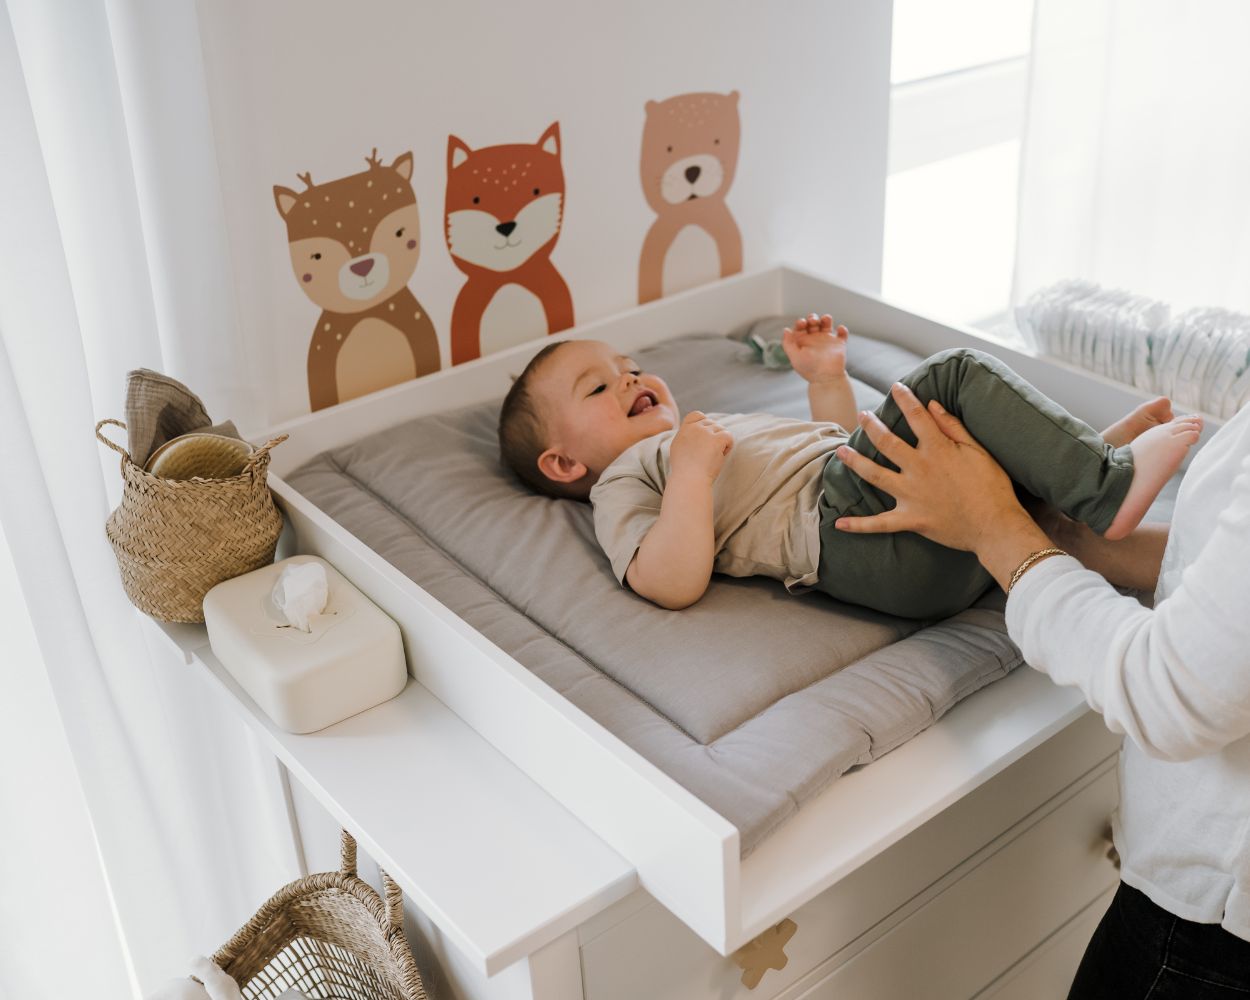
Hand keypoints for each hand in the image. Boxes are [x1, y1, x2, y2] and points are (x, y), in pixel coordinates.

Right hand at [671, 410, 732, 482]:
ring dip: (722, 443)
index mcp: (684, 430)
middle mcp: (694, 428)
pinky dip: (728, 446)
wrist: (689, 480)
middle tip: (710, 454)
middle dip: (715, 436)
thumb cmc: (685, 471)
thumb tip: (696, 432)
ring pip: (722, 430)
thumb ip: (686, 437)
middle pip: (712, 423)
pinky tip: (721, 456)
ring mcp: (705, 432)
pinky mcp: (717, 439)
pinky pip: (729, 436)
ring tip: (714, 457)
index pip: (697, 415)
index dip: (704, 423)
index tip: (706, 437)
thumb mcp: (678, 449)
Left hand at [783, 314, 849, 384]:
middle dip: (812, 318)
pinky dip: (843, 330)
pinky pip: (842, 334)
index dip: (800, 322)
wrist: (826, 379)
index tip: (802, 323)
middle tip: (813, 321)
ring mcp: (827, 340)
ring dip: (826, 319)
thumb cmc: (809, 370)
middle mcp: (814, 339)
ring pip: (826, 324)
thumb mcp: (795, 357)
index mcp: (803, 341)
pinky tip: (840, 329)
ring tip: (826, 319)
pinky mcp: (839, 344)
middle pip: (813, 322)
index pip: (800, 327)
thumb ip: (788, 344)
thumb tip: (786, 330)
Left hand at [834, 384, 1032, 552]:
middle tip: (862, 415)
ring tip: (841, 450)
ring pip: (874, 475)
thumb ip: (953, 427)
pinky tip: (839, 524)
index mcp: (937, 450)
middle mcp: (919, 469)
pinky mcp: (910, 519)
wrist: (996, 526)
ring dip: (855, 462)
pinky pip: (879, 524)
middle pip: (886, 442)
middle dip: (871, 426)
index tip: (895, 387)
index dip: (904, 399)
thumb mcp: (978, 451)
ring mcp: (911, 495)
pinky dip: (859, 525)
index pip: (916, 416)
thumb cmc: (992, 487)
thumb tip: (933, 404)